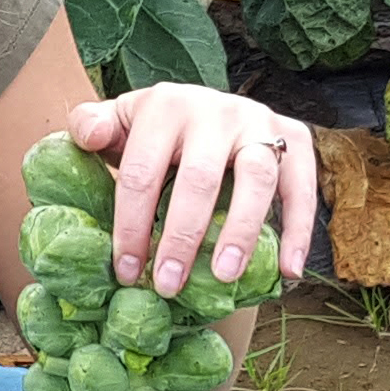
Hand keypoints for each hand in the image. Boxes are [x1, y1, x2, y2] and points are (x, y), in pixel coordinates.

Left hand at [66, 88, 314, 297]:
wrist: (206, 108)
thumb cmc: (156, 130)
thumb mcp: (117, 120)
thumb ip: (91, 125)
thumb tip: (88, 135)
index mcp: (165, 106)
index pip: (142, 172)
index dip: (131, 225)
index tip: (127, 272)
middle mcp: (216, 110)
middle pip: (199, 179)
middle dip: (182, 237)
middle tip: (168, 284)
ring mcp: (259, 122)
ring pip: (255, 178)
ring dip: (240, 231)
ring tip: (224, 276)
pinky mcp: (295, 139)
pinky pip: (302, 186)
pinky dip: (300, 230)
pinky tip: (289, 271)